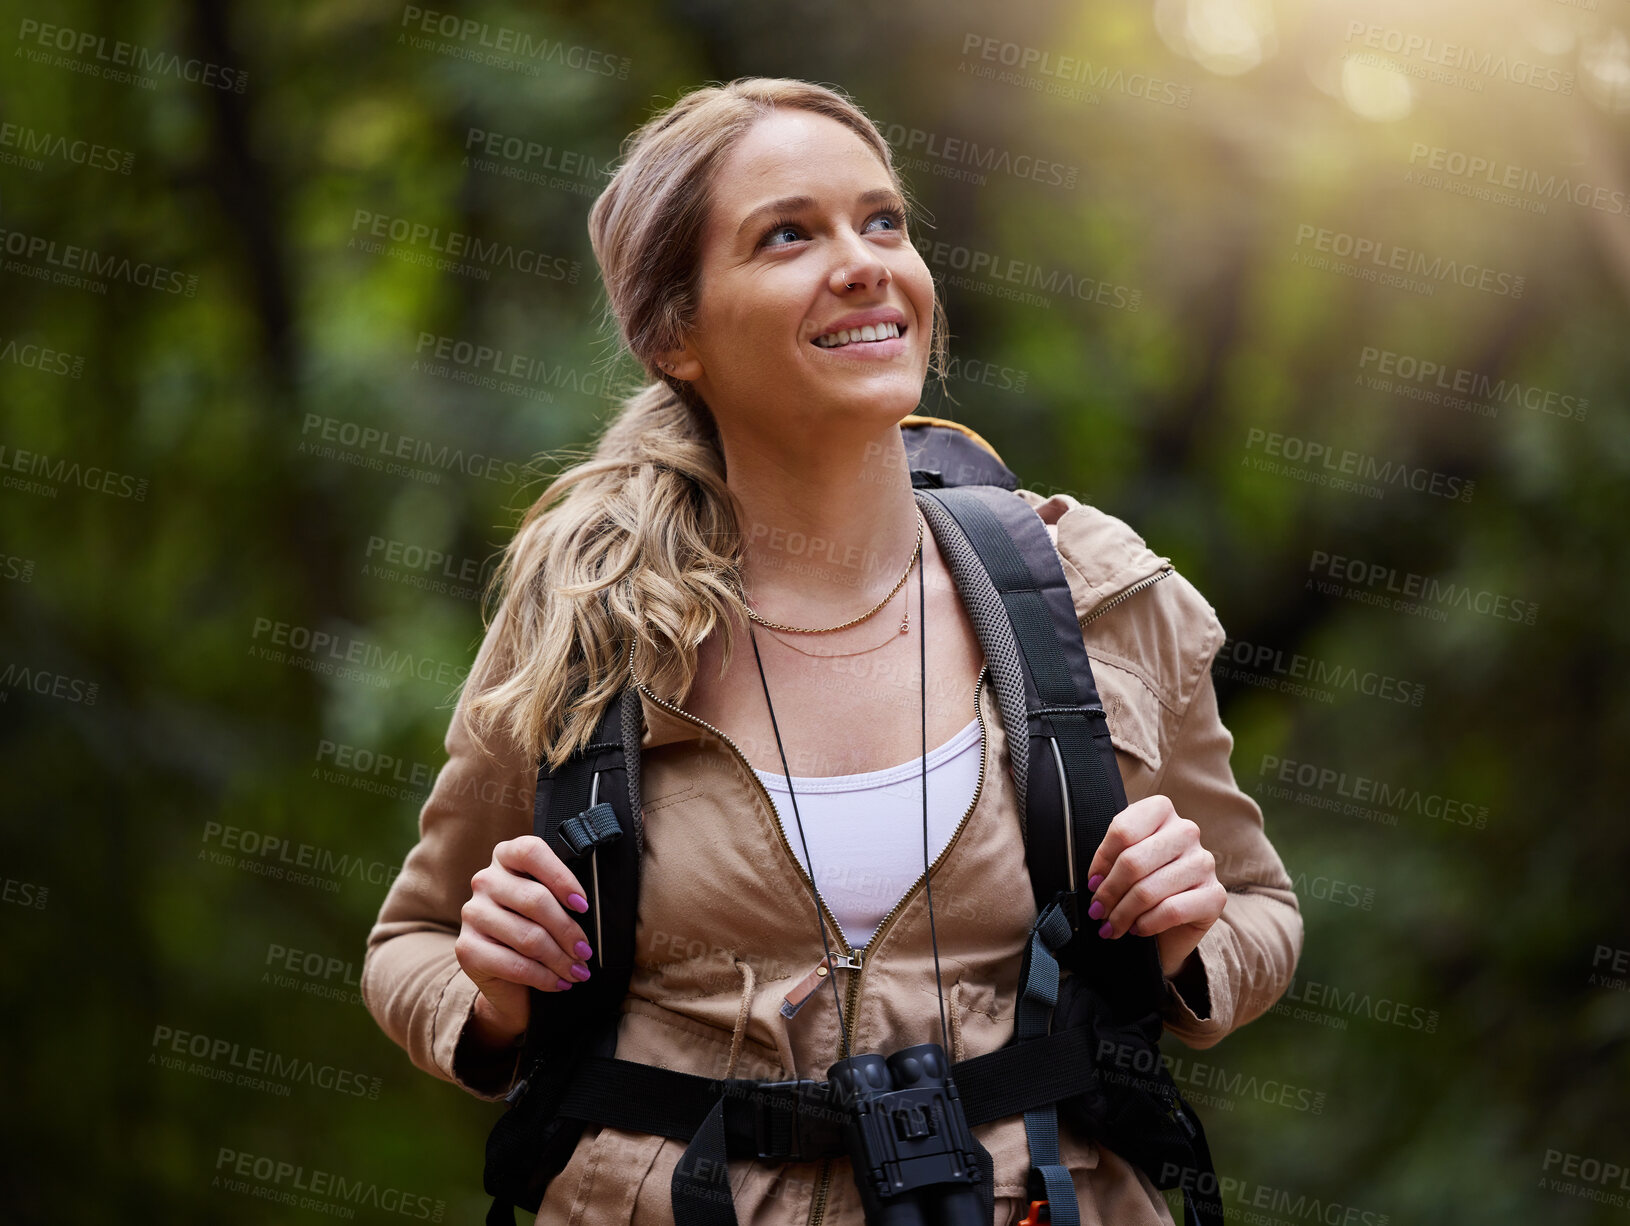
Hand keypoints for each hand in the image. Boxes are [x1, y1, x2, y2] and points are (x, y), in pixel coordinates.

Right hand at [455, 835, 593, 1047]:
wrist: (512, 977)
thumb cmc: (547, 927)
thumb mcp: (567, 895)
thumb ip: (594, 861)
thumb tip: (642, 818)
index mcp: (507, 855)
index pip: (532, 852)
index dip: (561, 877)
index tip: (584, 906)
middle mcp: (485, 879)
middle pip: (534, 900)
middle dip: (569, 931)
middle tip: (587, 952)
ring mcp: (472, 913)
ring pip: (526, 935)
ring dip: (560, 959)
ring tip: (579, 971)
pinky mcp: (466, 949)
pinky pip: (510, 963)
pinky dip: (542, 977)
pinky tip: (559, 983)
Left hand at [1083, 794, 1226, 978]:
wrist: (1171, 926)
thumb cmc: (1142, 885)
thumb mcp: (1122, 863)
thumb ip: (1110, 861)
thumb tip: (1096, 882)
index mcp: (1162, 811)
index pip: (1123, 830)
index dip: (1102, 861)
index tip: (1092, 882)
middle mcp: (1187, 831)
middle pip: (1133, 861)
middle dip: (1109, 892)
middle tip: (1097, 911)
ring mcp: (1204, 862)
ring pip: (1149, 889)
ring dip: (1123, 914)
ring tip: (1112, 926)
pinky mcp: (1216, 896)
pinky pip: (1171, 910)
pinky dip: (1147, 924)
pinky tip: (1138, 929)